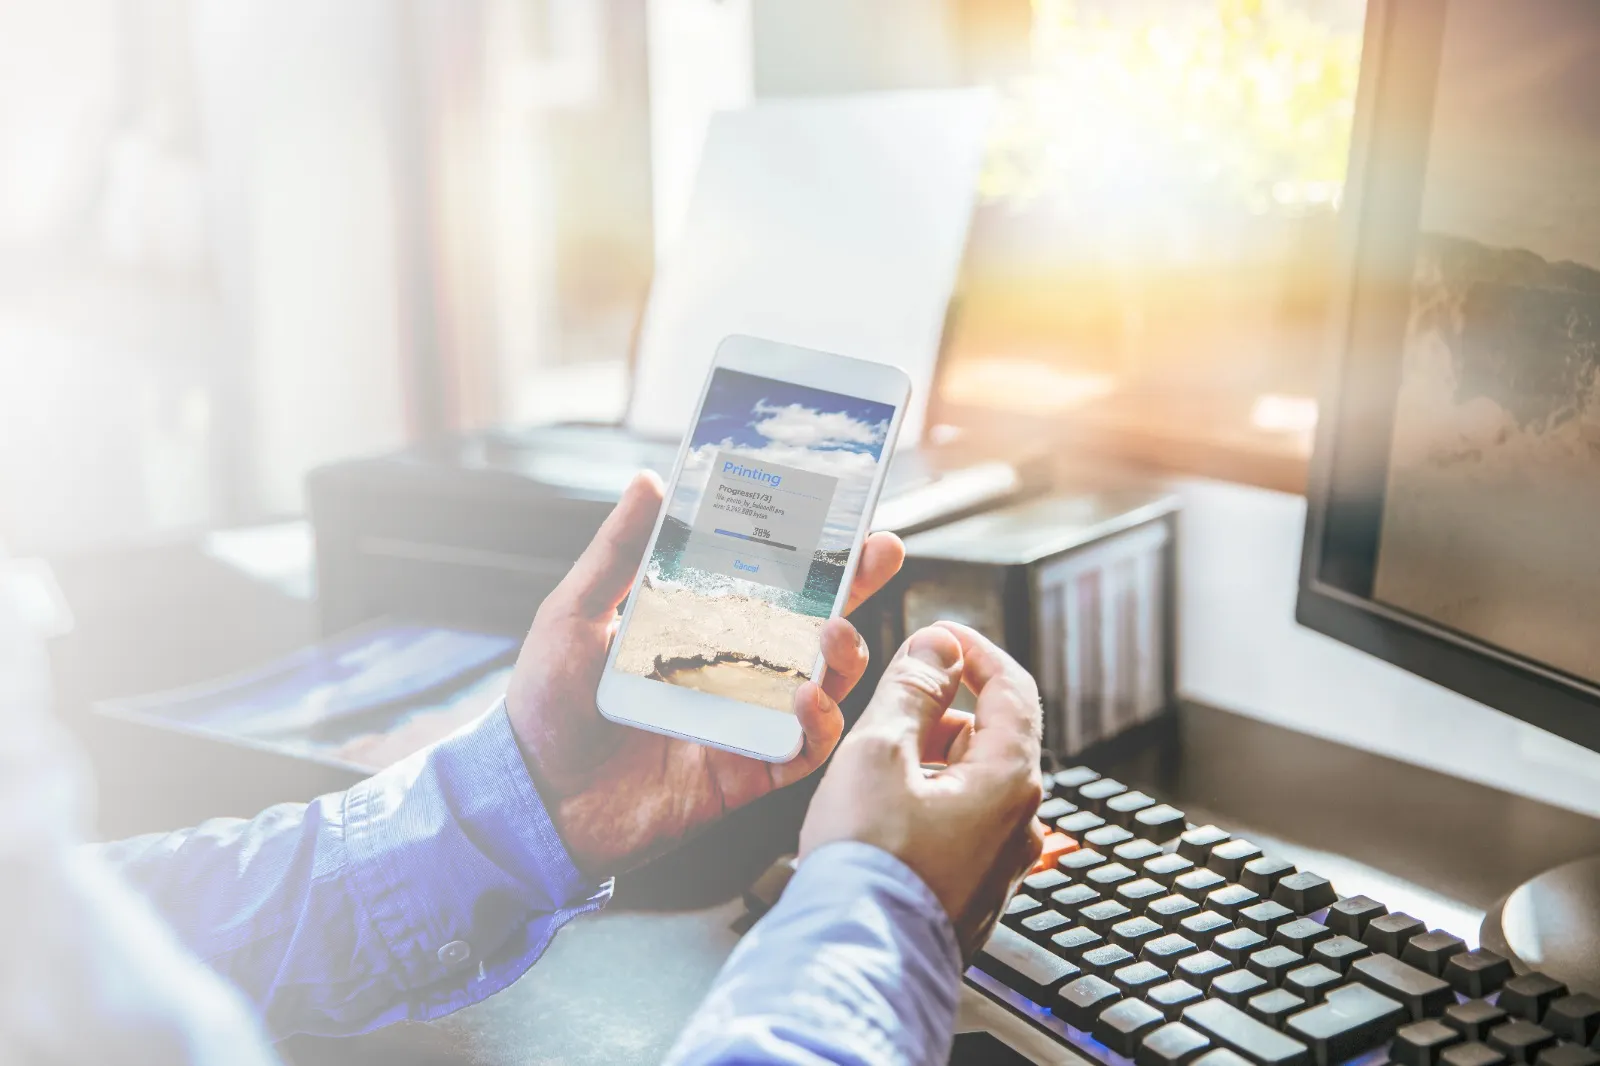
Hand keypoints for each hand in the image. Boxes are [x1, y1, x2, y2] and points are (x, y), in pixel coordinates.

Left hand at [506, 471, 905, 878]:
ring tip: (832, 632)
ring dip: (843, 655)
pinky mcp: (747, 774)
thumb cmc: (545, 707)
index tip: (841, 513)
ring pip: (824, 684)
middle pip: (812, 623)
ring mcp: (745, 722)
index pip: (767, 580)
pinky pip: (803, 750)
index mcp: (699, 627)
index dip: (810, 550)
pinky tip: (806, 698)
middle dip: (855, 587)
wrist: (532, 799)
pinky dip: (818, 724)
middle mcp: (731, 671)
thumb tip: (649, 482)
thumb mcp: (574, 615)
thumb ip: (617, 553)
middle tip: (880, 552)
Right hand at [797, 622, 1044, 959]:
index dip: (973, 651)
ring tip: (872, 767)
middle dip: (940, 709)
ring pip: (969, 783)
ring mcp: (998, 865)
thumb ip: (912, 690)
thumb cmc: (867, 864)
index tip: (939, 634)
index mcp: (1010, 780)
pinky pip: (957, 826)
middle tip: (887, 701)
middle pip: (989, 736)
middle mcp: (1019, 824)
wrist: (853, 960)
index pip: (1012, 688)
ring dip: (928, 759)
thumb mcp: (879, 751)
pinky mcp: (971, 894)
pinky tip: (881, 816)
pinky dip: (925, 802)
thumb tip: (938, 648)